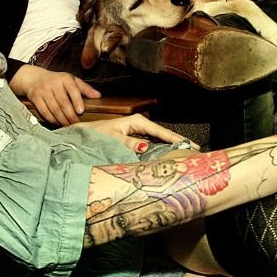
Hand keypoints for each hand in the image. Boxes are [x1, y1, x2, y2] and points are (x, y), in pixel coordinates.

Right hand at [9, 64, 100, 126]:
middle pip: (63, 102)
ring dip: (61, 119)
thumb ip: (85, 88)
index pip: (72, 89)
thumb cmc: (57, 81)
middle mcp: (53, 83)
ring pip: (53, 108)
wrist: (34, 78)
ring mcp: (43, 91)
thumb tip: (98, 96)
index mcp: (65, 78)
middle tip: (76, 124)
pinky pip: (44, 111)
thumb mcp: (72, 80)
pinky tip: (57, 123)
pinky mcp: (35, 98)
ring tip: (68, 126)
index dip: (77, 101)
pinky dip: (51, 119)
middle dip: (70, 115)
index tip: (81, 111)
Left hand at [80, 114, 194, 152]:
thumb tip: (146, 146)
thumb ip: (130, 143)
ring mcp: (137, 131)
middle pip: (163, 135)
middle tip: (194, 150)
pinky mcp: (133, 138)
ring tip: (184, 153)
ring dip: (170, 146)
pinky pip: (150, 144)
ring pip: (157, 140)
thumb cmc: (96, 135)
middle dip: (178, 141)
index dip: (176, 138)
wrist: (82, 135)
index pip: (161, 131)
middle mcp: (139, 125)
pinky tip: (167, 154)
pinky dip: (159, 148)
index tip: (191, 143)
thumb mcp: (113, 139)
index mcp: (137, 121)